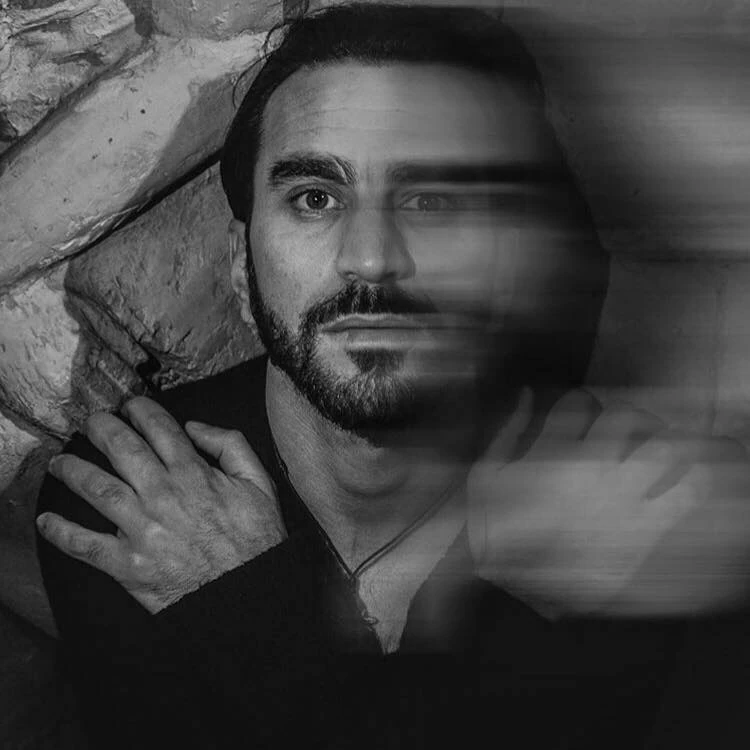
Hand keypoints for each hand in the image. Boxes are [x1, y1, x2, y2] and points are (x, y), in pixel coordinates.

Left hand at [37, 397, 284, 612]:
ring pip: (99, 490)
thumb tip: (196, 427)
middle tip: (89, 421)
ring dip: (74, 471)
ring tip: (60, 462)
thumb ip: (231, 446)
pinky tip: (47, 521)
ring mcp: (144, 530)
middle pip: (122, 450)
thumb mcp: (260, 483)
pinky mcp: (130, 565)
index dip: (141, 411)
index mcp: (194, 475)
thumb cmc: (255, 541)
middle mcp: (164, 496)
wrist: (249, 593)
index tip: (130, 405)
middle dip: (101, 429)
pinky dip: (62, 533)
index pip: (160, 430)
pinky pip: (87, 546)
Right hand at [468, 389, 749, 617]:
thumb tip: (526, 393)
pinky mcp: (641, 528)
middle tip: (628, 430)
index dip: (581, 401)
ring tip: (660, 451)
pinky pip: (684, 494)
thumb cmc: (490, 522)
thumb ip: (511, 428)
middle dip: (629, 416)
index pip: (580, 400)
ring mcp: (620, 497)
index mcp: (552, 450)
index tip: (579, 414)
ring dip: (664, 442)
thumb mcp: (486, 471)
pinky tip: (684, 483)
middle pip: (628, 415)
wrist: (505, 576)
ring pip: (664, 446)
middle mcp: (590, 466)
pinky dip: (691, 483)